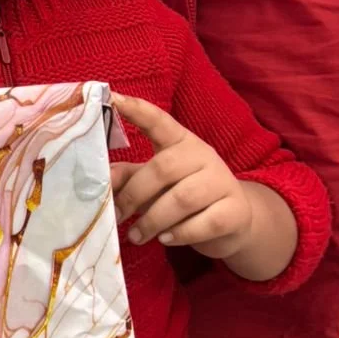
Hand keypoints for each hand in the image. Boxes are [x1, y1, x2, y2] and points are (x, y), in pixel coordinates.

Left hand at [110, 93, 253, 259]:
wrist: (235, 220)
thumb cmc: (186, 194)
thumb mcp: (156, 183)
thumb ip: (130, 177)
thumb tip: (102, 178)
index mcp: (181, 141)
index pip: (159, 120)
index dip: (137, 110)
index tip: (113, 98)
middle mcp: (204, 155)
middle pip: (164, 168)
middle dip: (135, 194)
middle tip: (118, 215)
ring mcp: (222, 181)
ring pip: (182, 199)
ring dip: (153, 220)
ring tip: (135, 236)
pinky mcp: (236, 211)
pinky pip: (205, 223)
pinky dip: (180, 234)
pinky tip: (166, 239)